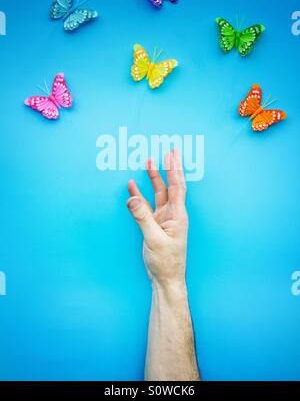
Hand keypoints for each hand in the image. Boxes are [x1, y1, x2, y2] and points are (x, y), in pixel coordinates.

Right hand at [127, 150, 187, 286]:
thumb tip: (131, 198)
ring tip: (148, 162)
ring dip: (153, 179)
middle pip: (171, 186)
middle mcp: (172, 214)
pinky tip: (133, 187)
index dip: (174, 170)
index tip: (172, 154)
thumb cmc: (166, 262)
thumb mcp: (153, 238)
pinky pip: (147, 206)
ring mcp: (163, 219)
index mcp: (177, 216)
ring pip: (159, 194)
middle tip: (168, 152)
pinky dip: (140, 195)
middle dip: (169, 169)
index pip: (177, 187)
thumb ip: (142, 217)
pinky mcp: (155, 225)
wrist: (166, 279)